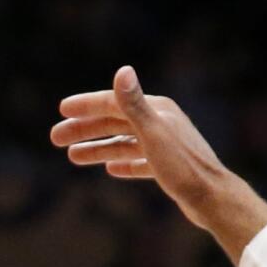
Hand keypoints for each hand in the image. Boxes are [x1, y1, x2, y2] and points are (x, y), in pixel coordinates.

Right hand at [51, 68, 266, 260]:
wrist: (211, 197)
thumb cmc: (181, 165)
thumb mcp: (152, 133)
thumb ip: (134, 104)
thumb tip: (123, 69)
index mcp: (159, 110)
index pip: (116, 102)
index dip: (88, 105)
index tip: (62, 109)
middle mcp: (163, 123)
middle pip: (117, 122)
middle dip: (86, 129)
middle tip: (55, 137)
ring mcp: (167, 145)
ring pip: (126, 143)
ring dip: (99, 148)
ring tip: (72, 157)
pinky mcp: (170, 167)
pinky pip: (141, 161)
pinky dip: (124, 163)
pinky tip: (111, 169)